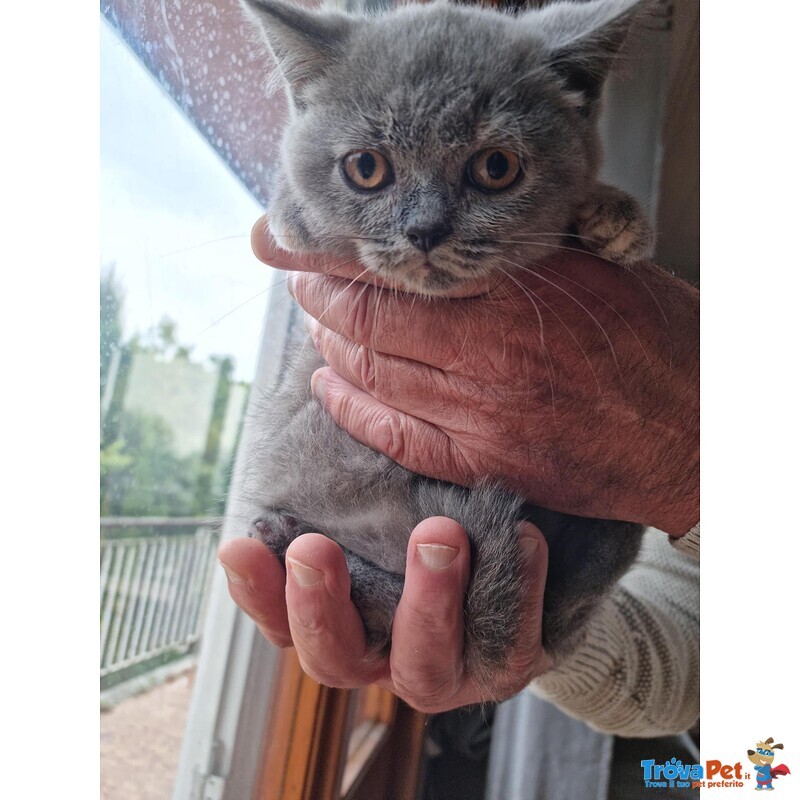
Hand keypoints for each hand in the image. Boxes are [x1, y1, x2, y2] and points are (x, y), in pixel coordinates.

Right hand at [218, 518, 549, 710]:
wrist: (518, 570)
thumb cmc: (429, 530)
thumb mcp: (384, 512)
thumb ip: (351, 492)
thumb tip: (319, 398)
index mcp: (342, 623)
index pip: (281, 620)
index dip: (256, 593)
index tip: (238, 546)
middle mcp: (384, 657)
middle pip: (334, 660)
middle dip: (319, 607)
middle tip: (313, 549)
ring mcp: (446, 671)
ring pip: (421, 668)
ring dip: (425, 602)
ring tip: (438, 536)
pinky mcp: (506, 667)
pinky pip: (511, 643)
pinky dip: (516, 591)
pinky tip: (524, 538)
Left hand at [253, 217, 699, 535]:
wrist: (693, 430)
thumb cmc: (653, 340)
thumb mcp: (596, 267)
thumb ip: (520, 251)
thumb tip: (451, 231)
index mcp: (518, 292)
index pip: (399, 267)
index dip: (338, 255)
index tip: (303, 242)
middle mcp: (490, 353)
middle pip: (371, 321)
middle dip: (321, 296)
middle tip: (301, 277)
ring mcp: (482, 415)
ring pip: (373, 375)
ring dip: (330, 346)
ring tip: (315, 321)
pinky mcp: (484, 462)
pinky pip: (396, 436)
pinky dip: (351, 408)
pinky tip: (328, 387)